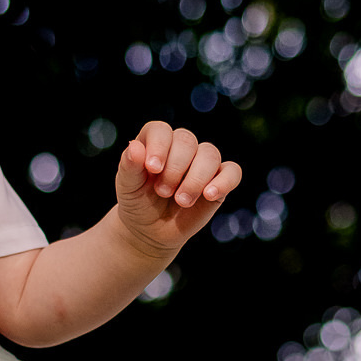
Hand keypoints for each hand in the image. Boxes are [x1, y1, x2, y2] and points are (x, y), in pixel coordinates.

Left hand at [115, 120, 241, 256]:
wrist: (151, 231)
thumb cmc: (138, 202)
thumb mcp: (128, 187)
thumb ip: (129, 166)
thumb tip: (135, 147)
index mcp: (156, 142)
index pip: (161, 130)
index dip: (158, 145)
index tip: (153, 169)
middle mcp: (181, 148)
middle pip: (186, 140)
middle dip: (174, 168)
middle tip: (163, 192)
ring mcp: (202, 162)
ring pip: (210, 154)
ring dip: (195, 179)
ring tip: (181, 201)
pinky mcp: (220, 180)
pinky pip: (232, 172)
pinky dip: (224, 182)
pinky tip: (209, 195)